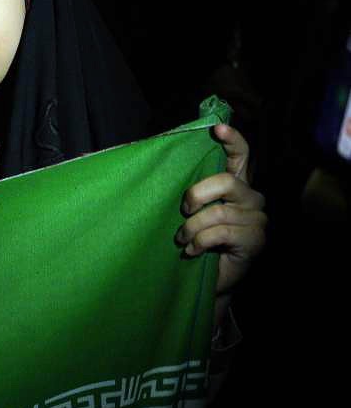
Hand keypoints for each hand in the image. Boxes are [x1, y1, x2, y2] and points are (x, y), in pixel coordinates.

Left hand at [175, 124, 266, 326]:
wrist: (205, 278)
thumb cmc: (193, 239)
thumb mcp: (187, 211)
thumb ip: (184, 188)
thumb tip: (151, 160)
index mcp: (234, 184)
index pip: (241, 155)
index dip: (233, 140)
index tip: (217, 128)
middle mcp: (250, 197)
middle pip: (226, 181)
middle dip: (196, 195)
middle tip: (183, 211)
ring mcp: (256, 219)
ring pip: (219, 211)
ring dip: (191, 227)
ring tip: (182, 239)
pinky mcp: (255, 240)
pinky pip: (220, 233)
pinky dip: (199, 242)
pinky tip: (192, 251)